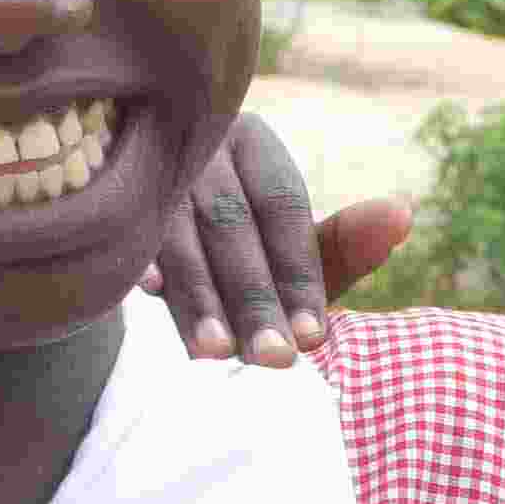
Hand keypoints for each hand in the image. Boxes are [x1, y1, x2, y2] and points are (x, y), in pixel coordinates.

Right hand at [136, 110, 422, 366]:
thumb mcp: (287, 247)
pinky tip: (151, 293)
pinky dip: (138, 258)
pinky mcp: (102, 189)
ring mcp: (147, 162)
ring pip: (179, 232)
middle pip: (234, 225)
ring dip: (198, 294)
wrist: (136, 207)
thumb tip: (402, 214)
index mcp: (253, 145)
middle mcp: (200, 142)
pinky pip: (123, 225)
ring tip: (217, 353)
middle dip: (255, 299)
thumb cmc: (232, 239)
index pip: (284, 210)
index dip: (300, 275)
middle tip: (275, 360)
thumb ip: (341, 246)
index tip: (313, 339)